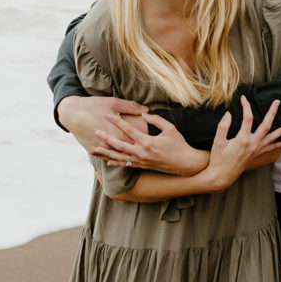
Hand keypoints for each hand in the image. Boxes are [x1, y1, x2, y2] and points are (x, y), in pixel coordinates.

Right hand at [56, 95, 147, 153]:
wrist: (72, 113)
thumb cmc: (94, 105)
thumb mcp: (113, 102)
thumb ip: (131, 106)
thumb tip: (146, 109)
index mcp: (115, 131)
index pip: (134, 141)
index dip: (144, 142)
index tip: (153, 142)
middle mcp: (108, 143)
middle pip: (127, 151)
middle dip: (137, 151)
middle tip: (148, 151)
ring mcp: (99, 148)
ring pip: (116, 157)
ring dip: (126, 158)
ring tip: (139, 158)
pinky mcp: (92, 150)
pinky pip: (105, 157)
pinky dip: (113, 159)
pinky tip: (121, 160)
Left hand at [91, 113, 209, 176]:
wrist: (185, 164)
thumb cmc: (179, 144)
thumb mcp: (170, 128)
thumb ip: (156, 120)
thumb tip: (143, 115)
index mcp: (148, 142)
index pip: (129, 130)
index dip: (118, 121)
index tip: (109, 115)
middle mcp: (142, 153)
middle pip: (119, 145)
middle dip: (106, 138)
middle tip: (96, 131)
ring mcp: (141, 161)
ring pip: (119, 157)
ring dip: (106, 152)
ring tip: (95, 148)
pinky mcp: (142, 167)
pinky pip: (126, 165)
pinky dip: (116, 163)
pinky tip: (107, 161)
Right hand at [205, 96, 280, 190]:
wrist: (221, 177)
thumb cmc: (218, 160)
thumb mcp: (217, 142)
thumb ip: (223, 126)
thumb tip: (229, 114)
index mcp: (243, 139)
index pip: (248, 118)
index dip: (246, 106)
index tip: (243, 98)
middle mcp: (252, 144)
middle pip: (266, 125)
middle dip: (272, 112)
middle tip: (277, 102)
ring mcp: (256, 150)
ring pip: (272, 138)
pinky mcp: (256, 155)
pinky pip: (270, 149)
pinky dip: (278, 145)